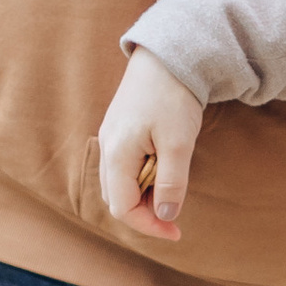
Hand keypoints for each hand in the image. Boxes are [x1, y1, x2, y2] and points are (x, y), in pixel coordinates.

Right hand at [97, 48, 205, 237]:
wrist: (167, 54)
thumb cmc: (173, 96)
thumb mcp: (178, 143)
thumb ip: (171, 182)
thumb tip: (167, 215)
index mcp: (117, 154)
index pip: (122, 209)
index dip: (149, 225)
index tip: (176, 231)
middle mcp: (107, 148)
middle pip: (117, 199)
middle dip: (146, 211)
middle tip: (176, 207)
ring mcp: (111, 138)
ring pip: (120, 183)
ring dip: (145, 194)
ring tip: (172, 183)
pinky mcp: (120, 130)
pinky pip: (125, 166)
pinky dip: (143, 176)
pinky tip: (164, 165)